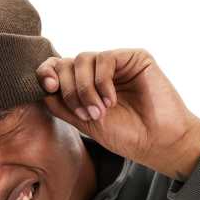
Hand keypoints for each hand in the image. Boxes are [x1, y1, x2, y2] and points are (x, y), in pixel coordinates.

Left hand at [36, 49, 199, 178]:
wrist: (157, 142)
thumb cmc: (126, 136)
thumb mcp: (85, 123)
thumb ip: (62, 106)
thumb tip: (42, 89)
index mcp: (86, 84)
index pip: (58, 68)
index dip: (47, 72)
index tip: (48, 87)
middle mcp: (100, 71)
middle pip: (67, 62)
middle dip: (69, 89)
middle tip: (86, 113)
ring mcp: (117, 63)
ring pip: (82, 59)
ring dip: (84, 88)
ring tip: (99, 111)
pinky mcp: (135, 57)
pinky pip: (105, 59)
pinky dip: (102, 82)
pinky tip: (111, 100)